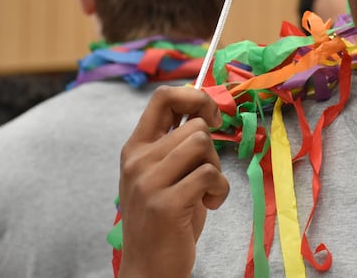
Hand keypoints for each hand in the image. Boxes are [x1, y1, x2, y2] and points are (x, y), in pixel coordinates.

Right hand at [117, 85, 228, 277]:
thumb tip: (206, 109)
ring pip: (203, 145)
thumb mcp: (165, 173)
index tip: (212, 117)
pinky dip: (220, 190)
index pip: (163, 97)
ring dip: (216, 169)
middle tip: (205, 176)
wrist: (150, 267)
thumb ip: (178, 144)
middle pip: (195, 126)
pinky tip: (208, 205)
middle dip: (212, 150)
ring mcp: (148, 182)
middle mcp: (137, 160)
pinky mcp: (165, 203)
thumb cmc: (167, 217)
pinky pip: (210, 174)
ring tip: (204, 192)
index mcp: (136, 148)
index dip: (196, 97)